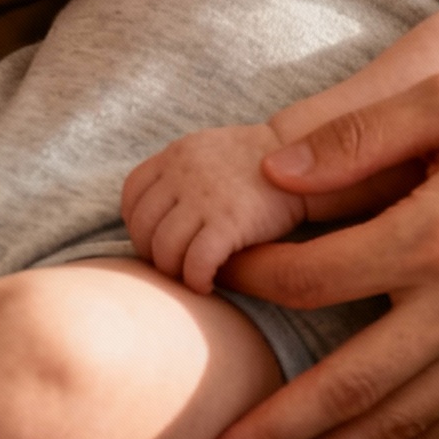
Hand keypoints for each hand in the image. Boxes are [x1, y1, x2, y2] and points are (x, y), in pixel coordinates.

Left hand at [123, 123, 305, 294]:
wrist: (306, 165)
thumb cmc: (257, 168)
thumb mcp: (209, 154)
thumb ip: (179, 176)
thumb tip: (152, 223)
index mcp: (176, 154)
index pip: (132, 195)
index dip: (139, 226)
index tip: (158, 241)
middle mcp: (183, 172)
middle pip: (143, 227)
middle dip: (154, 254)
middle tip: (177, 265)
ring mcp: (204, 197)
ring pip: (164, 250)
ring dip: (174, 272)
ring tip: (193, 276)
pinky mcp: (230, 221)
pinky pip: (195, 262)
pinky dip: (196, 281)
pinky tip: (208, 285)